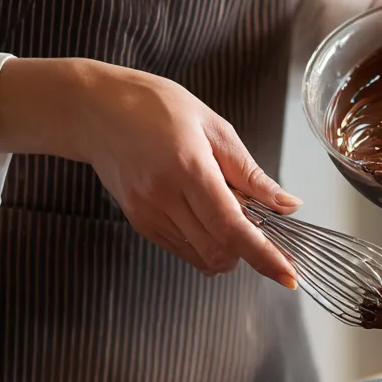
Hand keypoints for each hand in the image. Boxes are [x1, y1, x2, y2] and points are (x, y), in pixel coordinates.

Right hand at [0, 58, 300, 284]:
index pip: (232, 227)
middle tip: (271, 239)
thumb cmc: (154, 107)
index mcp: (188, 169)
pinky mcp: (140, 223)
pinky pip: (183, 250)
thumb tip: (288, 205)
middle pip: (219, 250)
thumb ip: (251, 173)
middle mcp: (164, 198)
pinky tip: (211, 220)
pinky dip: (207, 246)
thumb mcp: (214, 127)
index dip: (263, 255)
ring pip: (202, 256)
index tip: (288, 275)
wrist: (93, 109)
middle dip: (253, 255)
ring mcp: (148, 214)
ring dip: (230, 251)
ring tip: (236, 218)